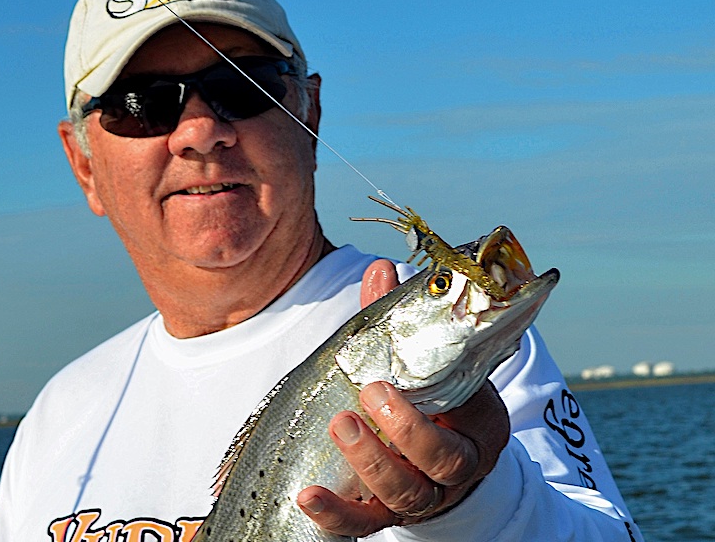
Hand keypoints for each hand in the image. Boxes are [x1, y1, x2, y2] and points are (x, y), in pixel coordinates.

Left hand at [297, 260, 510, 536]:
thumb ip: (398, 319)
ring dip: (371, 464)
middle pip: (443, 462)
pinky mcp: (389, 514)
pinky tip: (307, 495)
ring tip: (340, 425)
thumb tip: (379, 269)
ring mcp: (423, 496)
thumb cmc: (431, 395)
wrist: (440, 452)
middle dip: (407, 430)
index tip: (396, 373)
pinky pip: (364, 524)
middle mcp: (456, 466)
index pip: (471, 412)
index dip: (442, 395)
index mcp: (478, 423)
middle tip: (372, 392)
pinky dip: (335, 515)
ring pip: (407, 495)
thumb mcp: (424, 360)